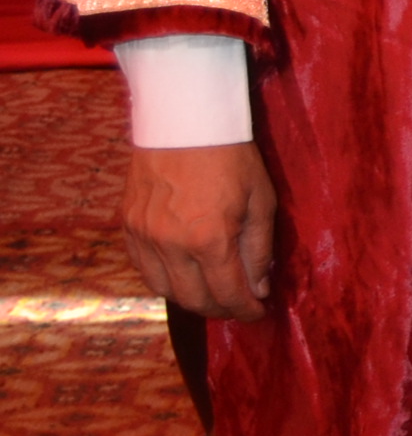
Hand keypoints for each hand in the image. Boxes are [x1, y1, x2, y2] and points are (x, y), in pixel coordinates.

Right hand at [124, 143, 276, 318]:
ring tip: (213, 294)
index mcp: (209, 240)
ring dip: (191, 299)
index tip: (257, 313)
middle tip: (238, 305)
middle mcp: (171, 245)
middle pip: (195, 300)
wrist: (185, 122)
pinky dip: (164, 280)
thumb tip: (259, 288)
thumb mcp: (261, 201)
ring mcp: (144, 237)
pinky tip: (182, 276)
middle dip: (221, 309)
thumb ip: (259, 249)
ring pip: (165, 290)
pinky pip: (143, 269)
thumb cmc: (232, 158)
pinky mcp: (127, 226)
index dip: (245, 310)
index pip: (228, 294)